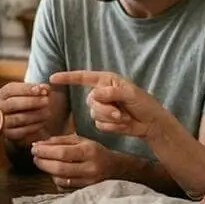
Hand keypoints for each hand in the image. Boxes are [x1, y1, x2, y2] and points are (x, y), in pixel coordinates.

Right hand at [0, 82, 52, 144]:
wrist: (35, 123)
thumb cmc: (35, 104)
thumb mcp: (38, 94)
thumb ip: (42, 89)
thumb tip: (45, 88)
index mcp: (4, 94)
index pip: (10, 89)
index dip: (26, 89)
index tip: (40, 89)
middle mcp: (0, 108)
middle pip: (12, 103)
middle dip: (31, 102)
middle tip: (46, 101)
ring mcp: (3, 122)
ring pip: (17, 118)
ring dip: (35, 115)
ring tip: (47, 113)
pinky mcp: (9, 135)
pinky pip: (20, 132)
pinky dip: (33, 127)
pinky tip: (42, 123)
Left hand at [31, 134, 119, 188]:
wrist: (115, 168)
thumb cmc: (94, 152)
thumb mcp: (80, 140)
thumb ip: (58, 141)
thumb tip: (38, 144)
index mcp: (89, 152)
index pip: (62, 153)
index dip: (45, 151)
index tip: (34, 148)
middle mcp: (90, 168)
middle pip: (59, 168)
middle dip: (43, 162)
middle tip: (35, 157)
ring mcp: (88, 183)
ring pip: (60, 180)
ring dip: (48, 172)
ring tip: (44, 163)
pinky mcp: (85, 192)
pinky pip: (64, 188)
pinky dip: (56, 180)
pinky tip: (56, 173)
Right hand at [50, 70, 170, 139]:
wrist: (151, 123)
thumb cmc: (144, 104)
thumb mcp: (130, 93)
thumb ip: (112, 93)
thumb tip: (95, 95)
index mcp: (106, 81)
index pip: (82, 77)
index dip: (67, 78)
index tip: (52, 79)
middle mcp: (101, 93)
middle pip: (90, 101)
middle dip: (105, 109)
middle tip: (120, 112)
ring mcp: (102, 108)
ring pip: (94, 114)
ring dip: (110, 118)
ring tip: (124, 117)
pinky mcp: (104, 121)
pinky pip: (99, 124)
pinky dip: (112, 126)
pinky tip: (123, 124)